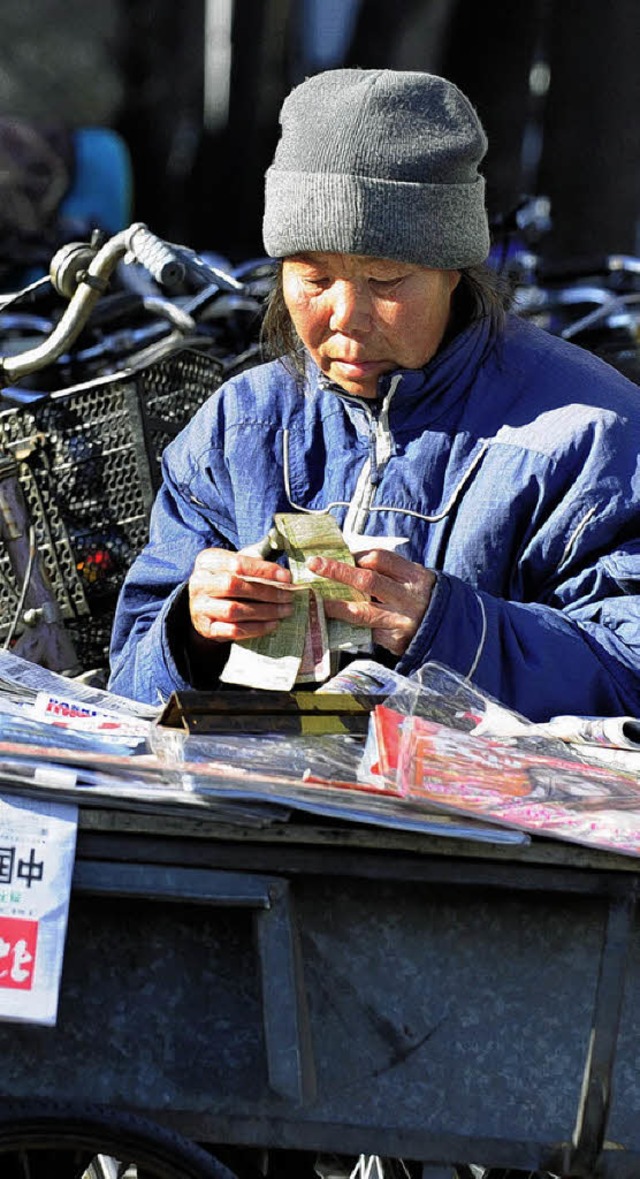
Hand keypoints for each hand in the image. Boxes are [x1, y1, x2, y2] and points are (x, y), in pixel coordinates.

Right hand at [188, 548, 293, 641]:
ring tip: (284, 610)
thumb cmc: (227, 580)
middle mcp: (199, 582)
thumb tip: (284, 575)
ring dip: (264, 611)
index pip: (237, 563)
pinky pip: (233, 630)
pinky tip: (272, 624)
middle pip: (234, 586)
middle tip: (288, 596)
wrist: (205, 607)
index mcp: (207, 560)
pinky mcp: (206, 628)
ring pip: (233, 610)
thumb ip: (255, 564)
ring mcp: (200, 607)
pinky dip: (256, 628)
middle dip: (266, 592)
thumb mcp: (234, 565)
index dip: (264, 570)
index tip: (287, 577)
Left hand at [307, 548, 435, 656]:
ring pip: (362, 611)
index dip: (356, 556)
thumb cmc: (424, 600)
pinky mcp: (397, 641)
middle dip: (338, 571)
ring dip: (335, 605)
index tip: (338, 555)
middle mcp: (409, 597)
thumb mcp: (415, 580)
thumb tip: (350, 560)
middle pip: (367, 580)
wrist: (452, 633)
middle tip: (314, 564)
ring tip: (316, 599)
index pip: (380, 559)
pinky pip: (368, 633)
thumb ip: (390, 571)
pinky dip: (350, 627)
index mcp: (415, 576)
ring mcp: (402, 621)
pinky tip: (335, 623)